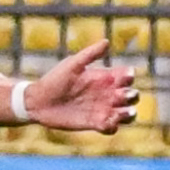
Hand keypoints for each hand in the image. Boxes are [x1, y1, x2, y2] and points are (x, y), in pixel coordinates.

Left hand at [23, 36, 141, 133]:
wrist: (37, 101)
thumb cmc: (54, 79)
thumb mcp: (72, 64)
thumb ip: (89, 54)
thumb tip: (107, 41)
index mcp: (104, 78)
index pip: (126, 77)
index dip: (129, 76)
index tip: (125, 76)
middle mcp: (106, 94)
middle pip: (131, 96)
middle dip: (132, 95)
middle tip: (121, 95)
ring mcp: (102, 109)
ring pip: (125, 114)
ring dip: (128, 115)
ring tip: (124, 113)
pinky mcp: (94, 124)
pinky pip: (111, 128)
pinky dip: (113, 126)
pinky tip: (107, 123)